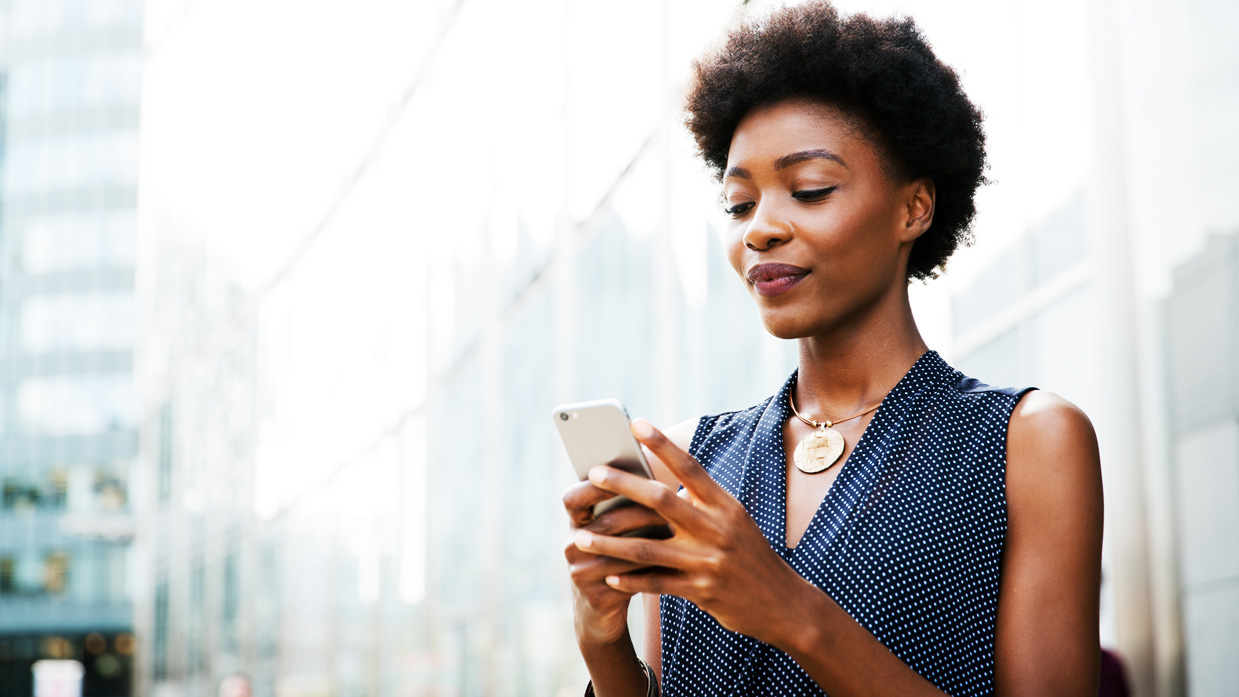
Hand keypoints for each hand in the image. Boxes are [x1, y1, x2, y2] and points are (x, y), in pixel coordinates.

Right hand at [563, 477, 670, 646]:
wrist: (601, 615)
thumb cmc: (618, 562)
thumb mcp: (617, 535)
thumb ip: (628, 507)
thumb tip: (662, 476)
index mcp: (576, 524)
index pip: (574, 498)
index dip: (594, 485)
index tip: (622, 471)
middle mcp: (572, 546)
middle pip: (606, 522)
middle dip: (639, 510)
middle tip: (669, 499)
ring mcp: (581, 573)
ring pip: (620, 550)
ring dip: (650, 538)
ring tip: (678, 527)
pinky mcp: (596, 597)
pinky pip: (627, 578)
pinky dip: (651, 566)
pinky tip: (674, 559)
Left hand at [573, 419, 810, 644]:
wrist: (783, 603)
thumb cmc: (750, 556)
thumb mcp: (735, 521)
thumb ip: (703, 503)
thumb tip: (663, 482)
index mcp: (725, 506)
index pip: (689, 468)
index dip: (662, 444)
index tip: (636, 424)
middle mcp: (716, 529)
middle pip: (661, 500)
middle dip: (623, 485)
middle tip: (592, 474)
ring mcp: (707, 561)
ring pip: (648, 548)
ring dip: (610, 542)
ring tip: (580, 536)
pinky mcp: (700, 591)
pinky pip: (656, 584)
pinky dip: (630, 580)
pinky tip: (607, 576)